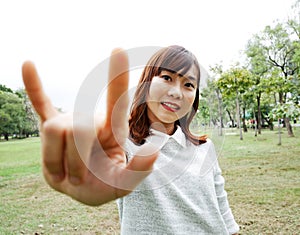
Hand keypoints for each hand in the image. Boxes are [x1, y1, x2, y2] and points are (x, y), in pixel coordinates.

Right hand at [22, 49, 157, 205]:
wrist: (84, 188)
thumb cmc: (105, 183)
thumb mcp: (124, 184)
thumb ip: (139, 170)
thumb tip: (154, 150)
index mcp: (113, 129)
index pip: (117, 100)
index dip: (117, 78)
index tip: (119, 50)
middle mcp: (92, 120)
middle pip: (77, 128)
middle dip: (76, 160)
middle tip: (80, 178)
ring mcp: (70, 121)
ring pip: (53, 130)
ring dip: (57, 162)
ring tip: (68, 172)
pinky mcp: (52, 127)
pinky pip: (41, 104)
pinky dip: (34, 87)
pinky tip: (28, 65)